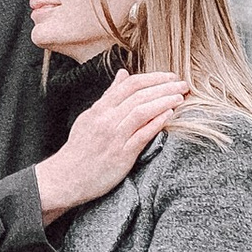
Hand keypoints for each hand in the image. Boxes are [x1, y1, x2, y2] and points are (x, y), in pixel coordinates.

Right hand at [35, 70, 191, 219]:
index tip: (170, 77)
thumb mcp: (91, 116)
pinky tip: (170, 115)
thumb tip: (123, 74)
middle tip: (183, 84)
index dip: (153, 78)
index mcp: (100, 108)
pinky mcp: (121, 155)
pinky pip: (142, 135)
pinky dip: (157, 123)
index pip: (130, 84)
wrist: (68, 177)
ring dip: (164, 101)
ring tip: (180, 97)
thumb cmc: (81, 148)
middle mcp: (107, 119)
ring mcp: (114, 137)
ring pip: (142, 111)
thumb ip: (110, 95)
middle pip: (139, 95)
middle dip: (164, 87)